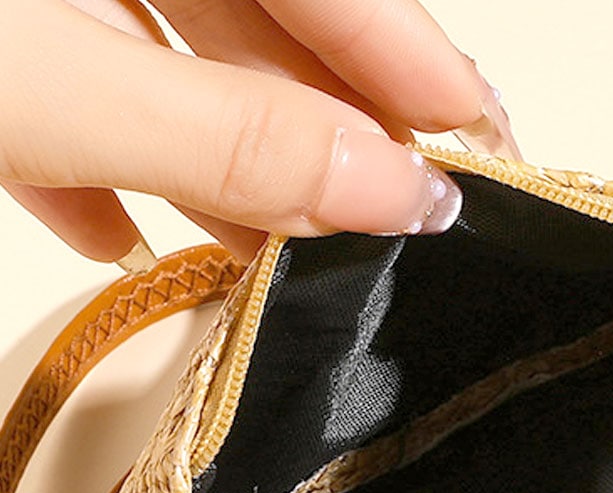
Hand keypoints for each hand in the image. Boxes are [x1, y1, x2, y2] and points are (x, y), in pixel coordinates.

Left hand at [0, 0, 517, 265]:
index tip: (481, 142)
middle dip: (323, 131)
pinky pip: (66, 107)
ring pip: (162, 79)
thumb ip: (217, 136)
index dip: (408, 54)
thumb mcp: (39, 89)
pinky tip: (115, 237)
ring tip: (278, 261)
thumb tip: (387, 186)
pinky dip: (96, 175)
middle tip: (396, 218)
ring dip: (218, 174)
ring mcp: (28, 7)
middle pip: (253, 27)